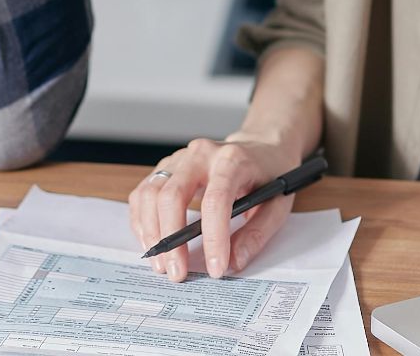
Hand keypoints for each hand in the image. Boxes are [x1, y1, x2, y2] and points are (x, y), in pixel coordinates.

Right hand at [126, 134, 299, 282]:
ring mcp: (179, 159)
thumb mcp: (277, 204)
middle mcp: (201, 154)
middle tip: (177, 273)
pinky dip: (142, 221)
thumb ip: (257, 234)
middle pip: (172, 195)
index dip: (213, 237)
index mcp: (232, 160)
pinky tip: (151, 242)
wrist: (260, 147)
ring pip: (150, 193)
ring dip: (151, 233)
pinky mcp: (166, 168)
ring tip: (161, 264)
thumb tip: (234, 262)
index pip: (216, 199)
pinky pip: (143, 193)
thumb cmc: (269, 175)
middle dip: (171, 239)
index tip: (215, 269)